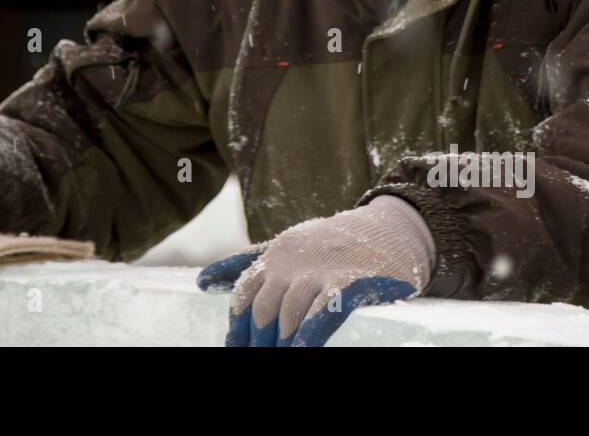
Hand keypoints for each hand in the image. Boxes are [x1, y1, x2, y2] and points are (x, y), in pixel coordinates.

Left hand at [196, 195, 434, 346]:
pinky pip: (327, 309)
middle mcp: (293, 262)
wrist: (387, 230)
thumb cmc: (329, 246)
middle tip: (255, 357)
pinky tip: (303, 349)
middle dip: (258, 340)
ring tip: (277, 358)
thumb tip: (200, 282)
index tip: (234, 349)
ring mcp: (323, 270)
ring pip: (291, 312)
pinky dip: (312, 331)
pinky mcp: (353, 280)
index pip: (244, 294)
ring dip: (281, 342)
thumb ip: (246, 266)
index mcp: (275, 256)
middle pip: (265, 309)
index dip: (238, 326)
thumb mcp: (284, 250)